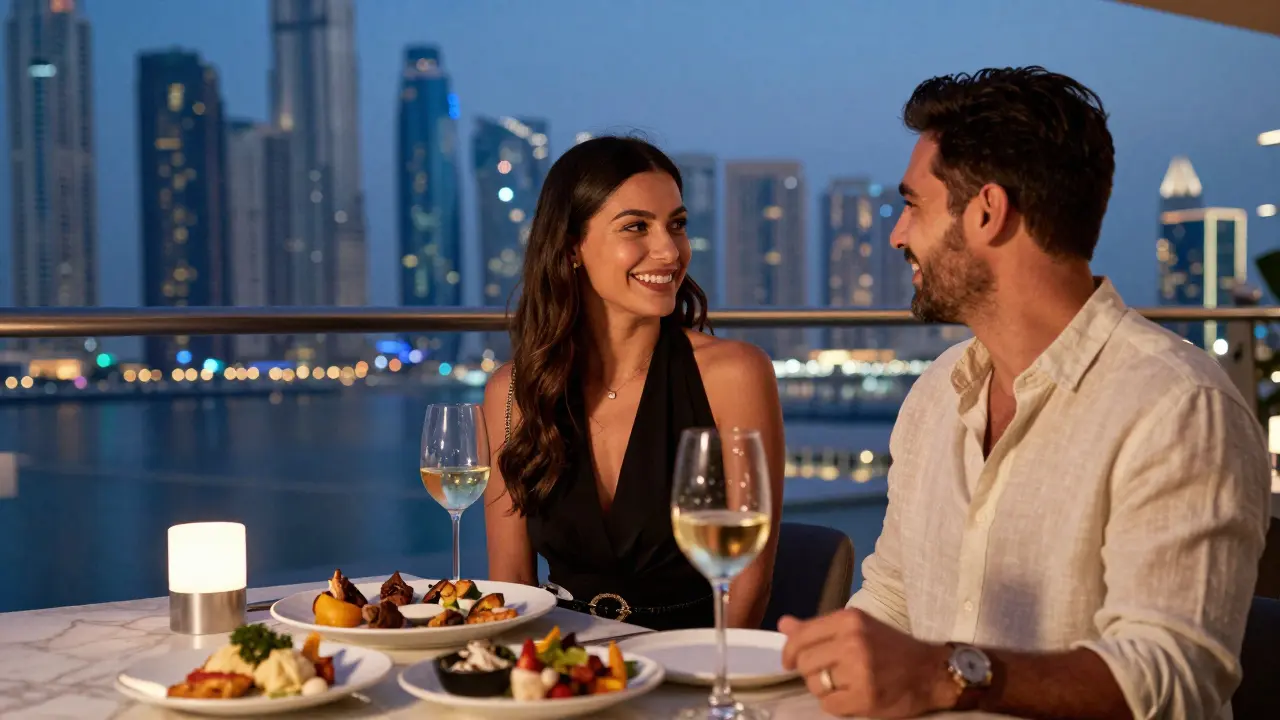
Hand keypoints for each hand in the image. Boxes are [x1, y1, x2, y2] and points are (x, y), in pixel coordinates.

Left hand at [779, 609, 954, 717]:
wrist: (931, 672)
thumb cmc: (891, 648)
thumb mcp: (856, 628)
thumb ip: (818, 628)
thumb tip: (784, 624)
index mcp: (849, 620)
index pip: (801, 636)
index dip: (789, 652)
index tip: (790, 662)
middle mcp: (853, 641)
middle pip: (805, 663)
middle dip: (810, 672)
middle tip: (827, 675)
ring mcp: (860, 670)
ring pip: (815, 685)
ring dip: (823, 689)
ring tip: (842, 685)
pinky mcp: (866, 697)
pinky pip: (829, 705)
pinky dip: (836, 705)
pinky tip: (850, 697)